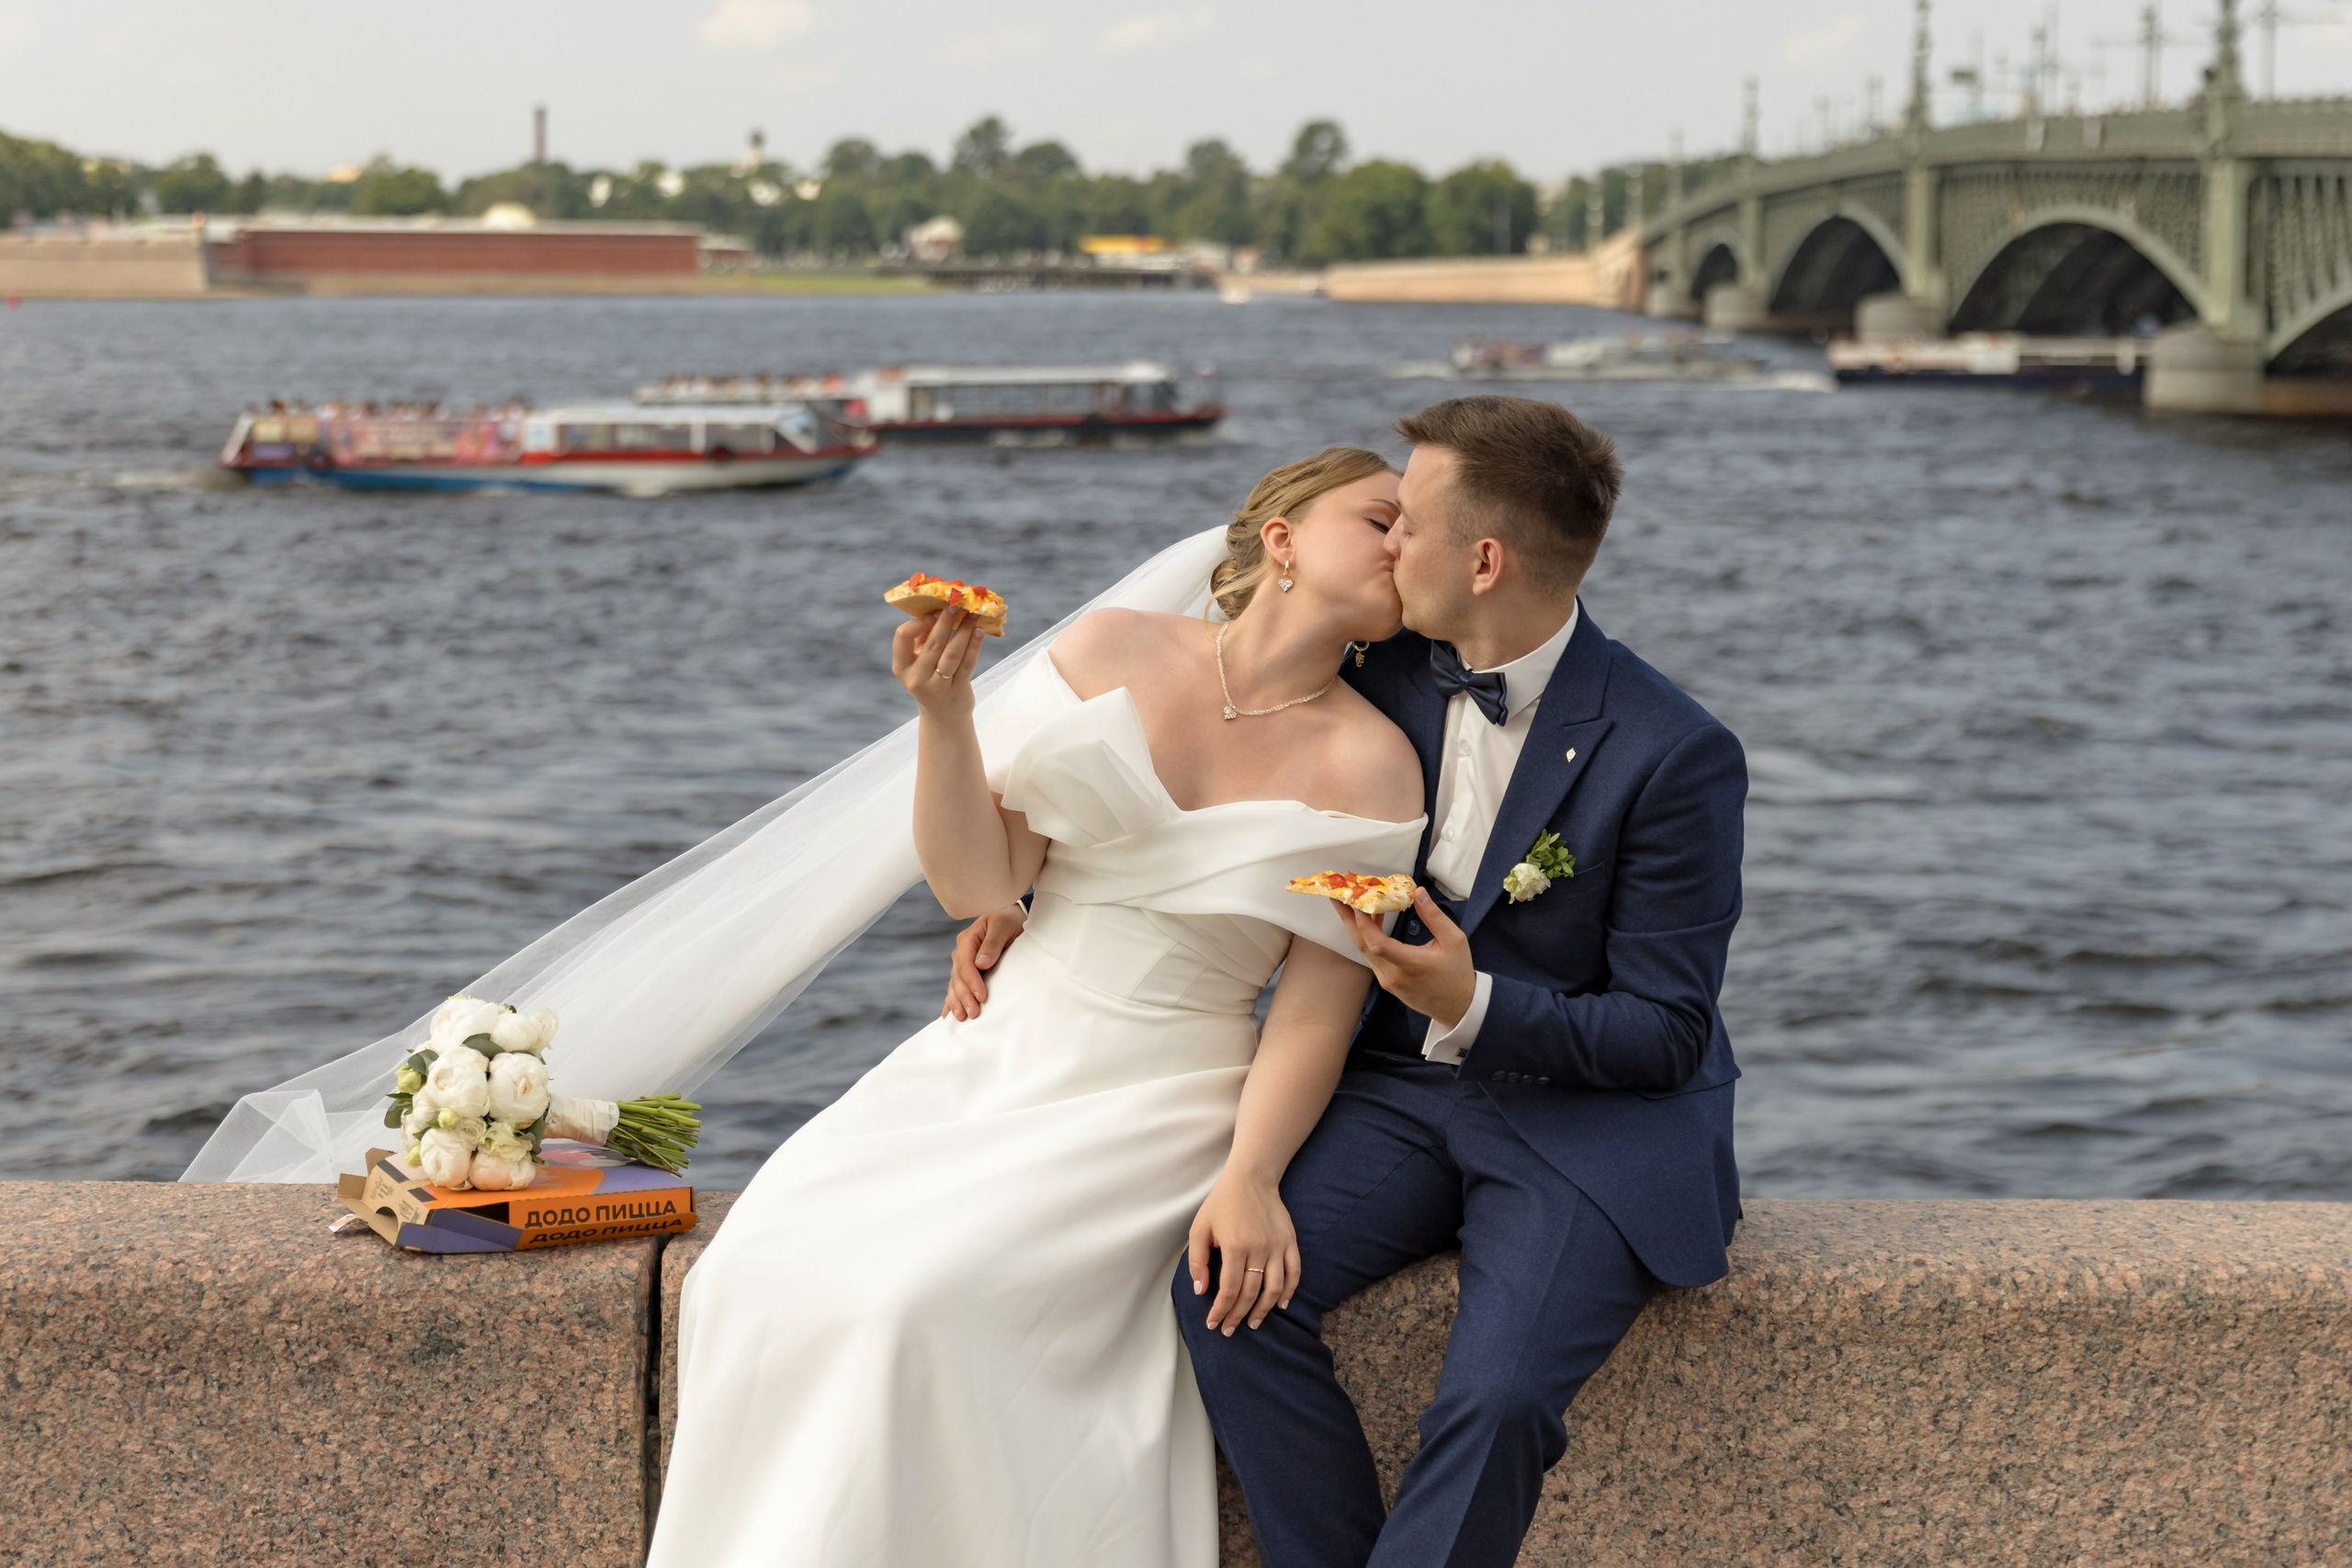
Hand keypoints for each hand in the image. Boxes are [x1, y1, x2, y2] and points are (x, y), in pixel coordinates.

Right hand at [891, 606, 983, 718]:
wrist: (943, 715)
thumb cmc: (930, 678)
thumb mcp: (920, 661)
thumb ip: (924, 637)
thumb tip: (939, 606)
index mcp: (901, 667)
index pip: (903, 637)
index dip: (919, 622)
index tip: (935, 611)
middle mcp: (916, 678)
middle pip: (933, 644)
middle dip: (946, 621)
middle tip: (958, 603)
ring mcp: (937, 687)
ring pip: (952, 653)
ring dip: (964, 631)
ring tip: (974, 614)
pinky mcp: (957, 691)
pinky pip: (967, 664)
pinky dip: (974, 645)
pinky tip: (980, 631)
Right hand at [943, 904, 1027, 1019]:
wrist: (1011, 918)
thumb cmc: (1008, 920)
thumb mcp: (1003, 926)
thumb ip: (992, 943)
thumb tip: (981, 963)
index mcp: (968, 939)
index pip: (966, 964)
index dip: (972, 982)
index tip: (981, 996)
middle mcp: (961, 952)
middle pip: (958, 977)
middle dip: (964, 996)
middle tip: (973, 1013)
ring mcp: (962, 962)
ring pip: (955, 984)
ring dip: (956, 1001)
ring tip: (961, 1017)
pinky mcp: (967, 971)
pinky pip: (956, 986)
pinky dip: (951, 1000)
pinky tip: (948, 1014)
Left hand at [1187, 1167, 1299, 1334]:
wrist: (1251, 1177)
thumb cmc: (1221, 1203)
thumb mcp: (1199, 1228)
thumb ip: (1197, 1260)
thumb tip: (1201, 1290)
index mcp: (1234, 1247)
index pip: (1228, 1290)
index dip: (1220, 1311)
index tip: (1214, 1324)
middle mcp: (1258, 1249)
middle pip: (1250, 1293)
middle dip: (1238, 1316)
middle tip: (1229, 1330)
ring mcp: (1277, 1246)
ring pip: (1274, 1288)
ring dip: (1264, 1310)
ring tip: (1252, 1323)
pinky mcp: (1290, 1241)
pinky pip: (1294, 1272)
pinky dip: (1289, 1291)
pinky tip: (1281, 1305)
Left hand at [1336, 889, 1474, 1029]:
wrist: (1458, 1007)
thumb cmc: (1457, 973)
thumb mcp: (1454, 940)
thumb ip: (1434, 916)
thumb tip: (1418, 892)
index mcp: (1410, 965)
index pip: (1378, 944)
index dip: (1365, 923)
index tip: (1358, 901)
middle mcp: (1393, 975)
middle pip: (1363, 945)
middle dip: (1349, 919)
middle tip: (1339, 896)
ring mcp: (1388, 982)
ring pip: (1366, 951)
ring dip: (1358, 927)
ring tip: (1353, 903)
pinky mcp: (1388, 984)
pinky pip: (1372, 958)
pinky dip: (1368, 938)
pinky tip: (1373, 922)